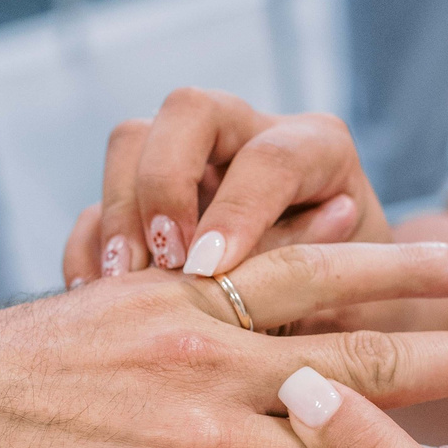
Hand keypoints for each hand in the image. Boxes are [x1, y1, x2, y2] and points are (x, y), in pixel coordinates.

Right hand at [60, 88, 387, 291]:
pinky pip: (99, 205)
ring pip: (132, 143)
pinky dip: (92, 248)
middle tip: (163, 261)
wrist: (333, 337)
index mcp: (317, 152)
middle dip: (164, 183)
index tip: (209, 269)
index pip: (270, 156)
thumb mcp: (351, 306)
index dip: (237, 208)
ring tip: (121, 286)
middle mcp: (251, 139)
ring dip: (119, 214)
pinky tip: (97, 299)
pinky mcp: (148, 207)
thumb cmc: (355, 319)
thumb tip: (309, 232)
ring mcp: (192, 167)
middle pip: (189, 110)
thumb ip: (318, 274)